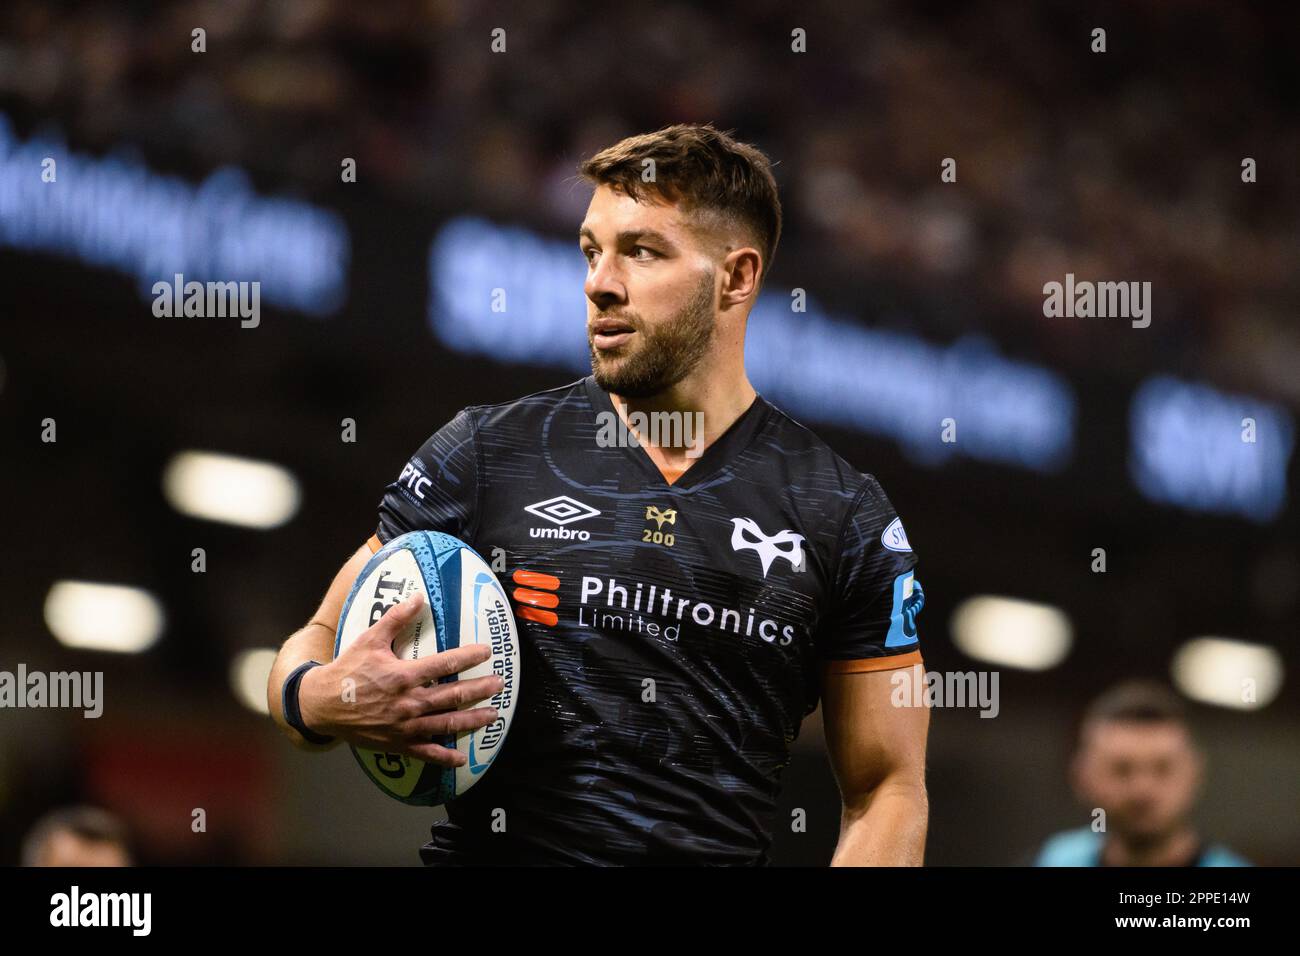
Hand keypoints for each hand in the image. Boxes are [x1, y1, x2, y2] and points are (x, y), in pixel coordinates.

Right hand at [298, 592, 502, 766]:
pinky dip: (444, 758)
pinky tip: (461, 759)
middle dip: (479, 690)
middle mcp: (409, 702)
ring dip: (472, 720)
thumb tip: (418, 597)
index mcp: (404, 675)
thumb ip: (396, 618)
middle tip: (499, 684)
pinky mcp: (398, 744)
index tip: (487, 652)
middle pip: (453, 696)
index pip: (445, 664)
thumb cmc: (348, 670)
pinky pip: (426, 753)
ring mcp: (405, 726)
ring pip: (446, 724)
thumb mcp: (370, 639)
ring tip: (493, 715)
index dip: (468, 657)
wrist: (322, 705)